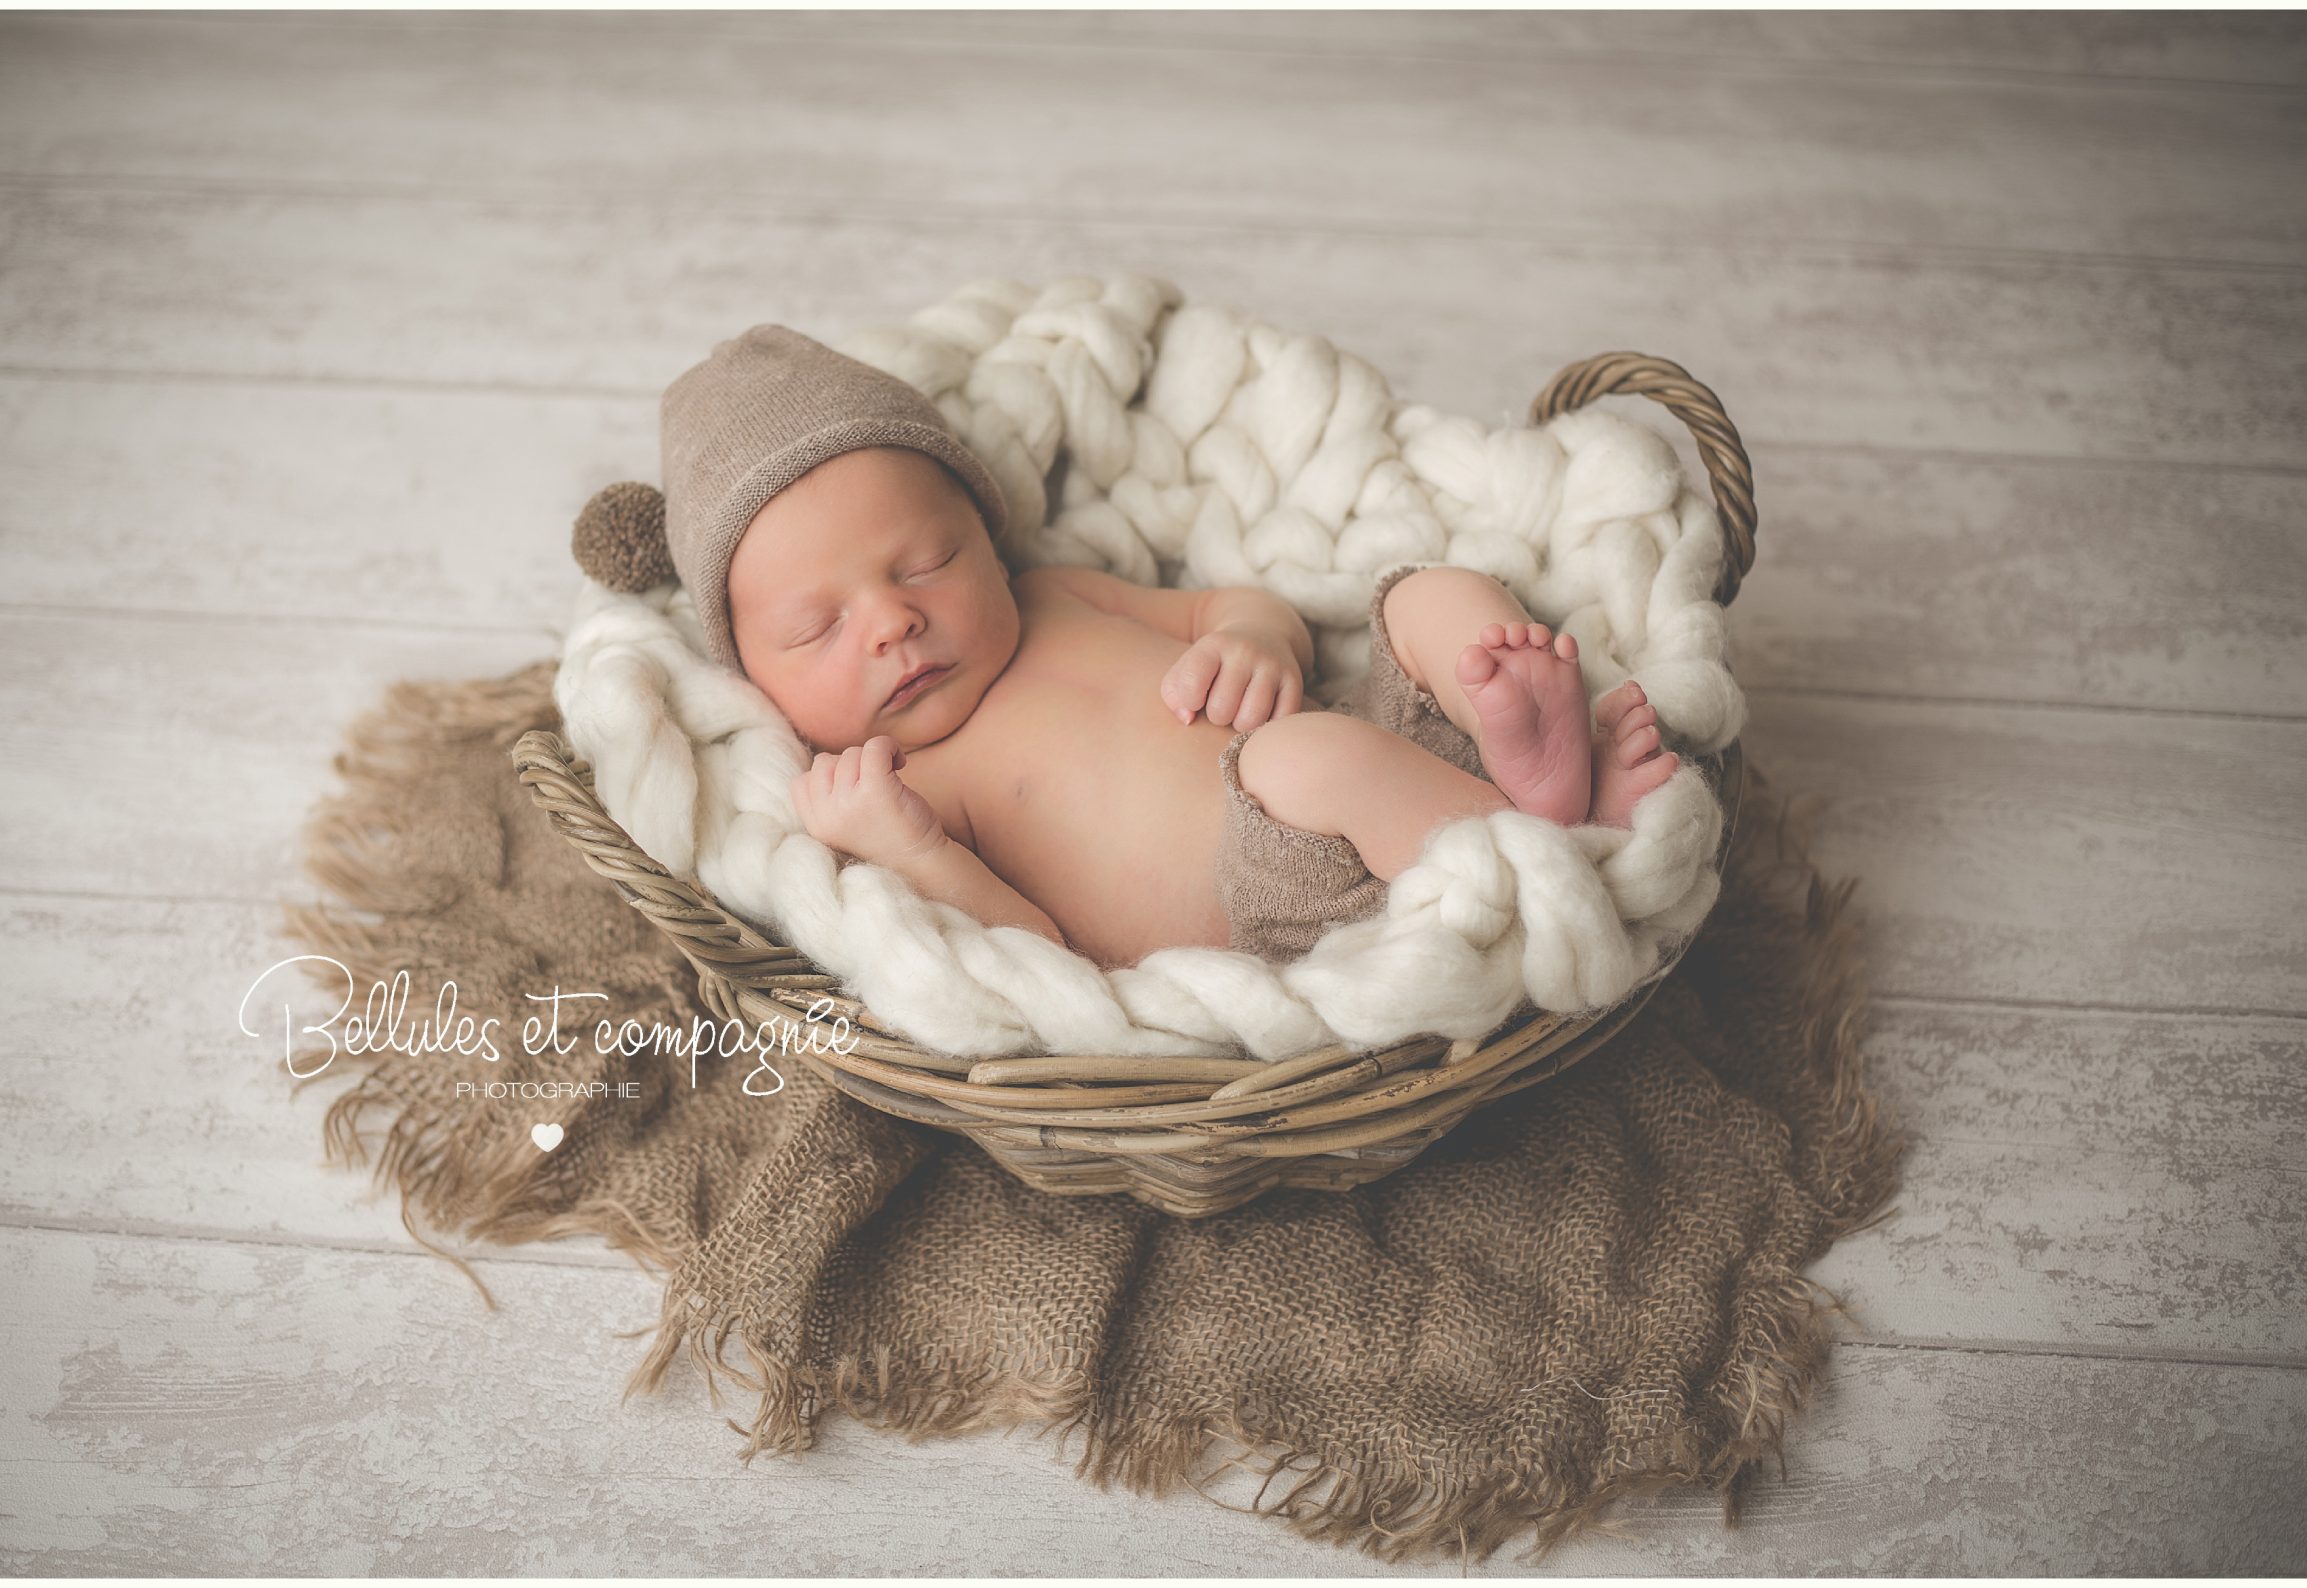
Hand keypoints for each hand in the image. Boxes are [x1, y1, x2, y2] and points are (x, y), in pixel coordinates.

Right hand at [790, 736, 945, 868]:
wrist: (921, 862)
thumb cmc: (887, 838)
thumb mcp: (843, 826)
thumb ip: (827, 800)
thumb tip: (826, 759)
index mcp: (816, 826)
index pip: (801, 783)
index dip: (828, 777)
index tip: (853, 789)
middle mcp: (827, 815)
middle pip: (825, 763)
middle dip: (851, 766)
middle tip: (875, 783)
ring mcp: (849, 802)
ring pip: (850, 754)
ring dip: (873, 758)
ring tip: (891, 778)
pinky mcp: (876, 790)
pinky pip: (874, 747)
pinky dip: (888, 746)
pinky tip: (900, 762)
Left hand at [1162, 628, 1304, 730]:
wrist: (1262, 635)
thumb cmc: (1215, 665)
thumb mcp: (1187, 669)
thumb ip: (1174, 695)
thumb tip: (1187, 719)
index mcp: (1213, 645)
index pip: (1191, 684)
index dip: (1189, 701)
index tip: (1195, 698)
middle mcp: (1245, 652)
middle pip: (1221, 711)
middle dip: (1217, 716)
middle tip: (1222, 704)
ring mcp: (1272, 666)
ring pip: (1250, 720)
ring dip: (1241, 725)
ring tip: (1239, 711)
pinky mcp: (1294, 681)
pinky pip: (1278, 722)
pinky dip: (1266, 725)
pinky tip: (1261, 712)